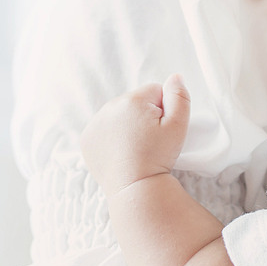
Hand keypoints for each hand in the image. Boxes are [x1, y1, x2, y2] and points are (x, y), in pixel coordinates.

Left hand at [80, 74, 190, 194]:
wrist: (135, 188)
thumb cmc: (158, 157)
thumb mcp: (178, 126)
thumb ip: (179, 96)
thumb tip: (175, 77)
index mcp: (132, 100)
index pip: (154, 91)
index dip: (163, 110)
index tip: (160, 130)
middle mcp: (109, 106)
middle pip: (135, 102)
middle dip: (144, 116)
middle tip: (149, 141)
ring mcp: (95, 122)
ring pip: (119, 114)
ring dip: (127, 125)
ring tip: (135, 148)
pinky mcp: (87, 138)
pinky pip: (104, 128)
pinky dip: (111, 137)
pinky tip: (120, 152)